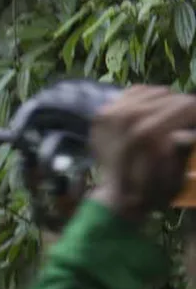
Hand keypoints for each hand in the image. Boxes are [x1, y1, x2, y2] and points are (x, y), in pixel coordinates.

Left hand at [88, 85, 195, 221]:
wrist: (117, 196)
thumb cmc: (153, 190)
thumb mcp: (176, 176)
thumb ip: (182, 151)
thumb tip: (188, 135)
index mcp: (147, 132)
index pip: (185, 106)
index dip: (195, 113)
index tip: (195, 121)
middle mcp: (126, 117)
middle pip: (169, 97)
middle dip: (183, 107)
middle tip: (188, 121)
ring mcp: (110, 113)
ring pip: (153, 92)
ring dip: (166, 102)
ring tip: (170, 119)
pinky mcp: (102, 113)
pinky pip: (134, 92)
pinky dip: (147, 98)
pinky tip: (153, 111)